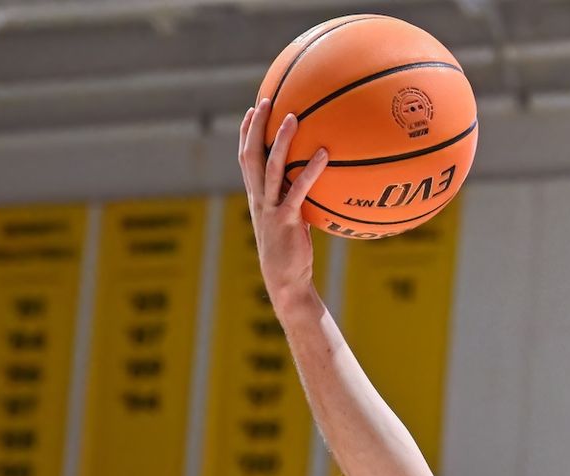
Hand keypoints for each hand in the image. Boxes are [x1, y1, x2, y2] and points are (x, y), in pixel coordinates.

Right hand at [237, 99, 330, 302]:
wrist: (286, 281)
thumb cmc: (291, 252)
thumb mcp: (290, 220)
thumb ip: (296, 197)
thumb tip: (314, 178)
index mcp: (256, 196)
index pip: (245, 158)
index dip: (246, 133)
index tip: (253, 109)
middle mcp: (258, 198)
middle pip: (250, 156)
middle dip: (256, 127)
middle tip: (265, 100)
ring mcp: (270, 209)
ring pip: (270, 168)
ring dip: (279, 141)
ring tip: (291, 117)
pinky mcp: (286, 220)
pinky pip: (298, 190)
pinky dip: (310, 171)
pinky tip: (324, 154)